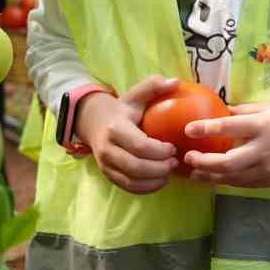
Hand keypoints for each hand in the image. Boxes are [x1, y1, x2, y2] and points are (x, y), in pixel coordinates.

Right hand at [75, 75, 180, 193]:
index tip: (173, 147)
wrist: (94, 123)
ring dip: (154, 180)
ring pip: (131, 181)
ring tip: (169, 172)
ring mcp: (105, 165)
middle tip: (174, 162)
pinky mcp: (108, 175)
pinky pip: (128, 187)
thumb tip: (175, 82)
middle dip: (159, 168)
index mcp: (115, 128)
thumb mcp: (135, 96)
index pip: (139, 146)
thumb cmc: (122, 110)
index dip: (159, 151)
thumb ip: (153, 86)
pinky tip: (160, 181)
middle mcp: (107, 149)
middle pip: (135, 167)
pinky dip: (146, 188)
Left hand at [183, 101, 269, 187]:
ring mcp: (268, 168)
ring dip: (210, 176)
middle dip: (203, 162)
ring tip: (194, 173)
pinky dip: (227, 181)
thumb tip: (219, 112)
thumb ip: (244, 112)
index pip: (229, 127)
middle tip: (188, 158)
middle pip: (226, 162)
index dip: (206, 129)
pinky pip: (244, 184)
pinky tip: (215, 178)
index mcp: (263, 126)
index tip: (188, 130)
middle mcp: (264, 149)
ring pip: (232, 178)